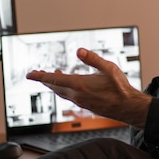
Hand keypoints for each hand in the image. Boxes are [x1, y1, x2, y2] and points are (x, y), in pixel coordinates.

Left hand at [26, 48, 151, 127]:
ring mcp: (81, 102)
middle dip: (45, 79)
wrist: (128, 108)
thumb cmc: (120, 88)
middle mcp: (77, 95)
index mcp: (80, 85)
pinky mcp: (86, 105)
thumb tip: (79, 51)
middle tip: (36, 73)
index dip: (40, 76)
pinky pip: (69, 97)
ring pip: (61, 93)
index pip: (54, 80)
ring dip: (54, 84)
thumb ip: (93, 59)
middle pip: (55, 87)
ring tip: (52, 75)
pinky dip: (63, 89)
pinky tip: (68, 85)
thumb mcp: (109, 68)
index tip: (29, 74)